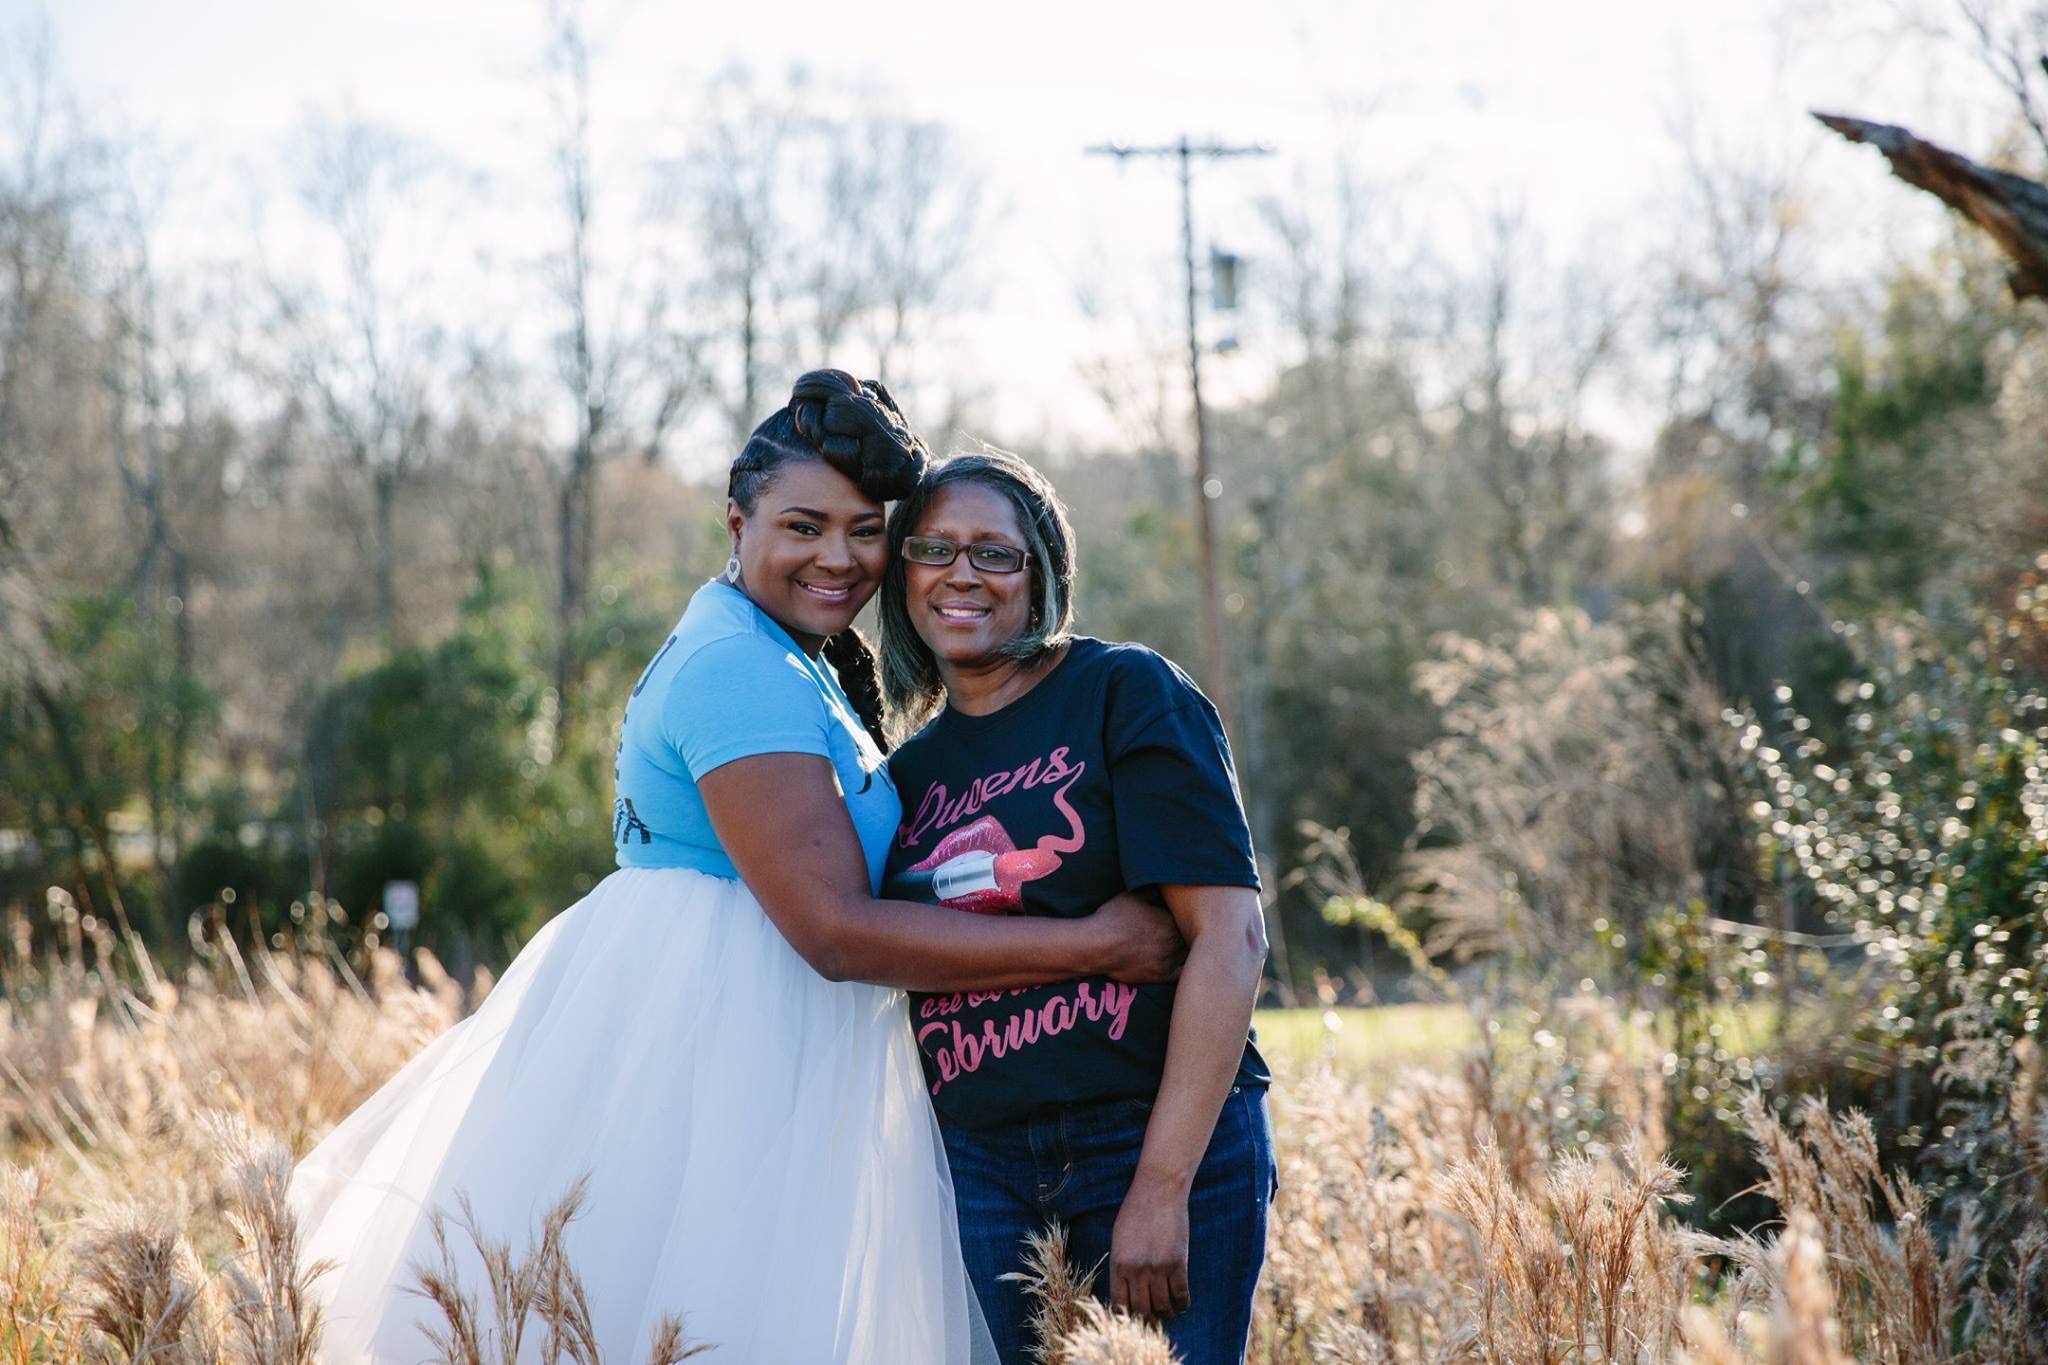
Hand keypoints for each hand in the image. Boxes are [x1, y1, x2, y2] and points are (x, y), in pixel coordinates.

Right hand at [1090, 890, 1185, 982]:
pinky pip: (1181, 974)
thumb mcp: (1133, 895)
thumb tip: (1166, 886)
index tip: (1182, 915)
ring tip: (1185, 945)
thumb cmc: (1114, 918)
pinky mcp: (1161, 975)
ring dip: (1188, 950)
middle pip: (1191, 937)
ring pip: (1189, 955)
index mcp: (1171, 920)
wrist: (1098, 946)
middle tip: (1187, 930)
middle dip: (1190, 933)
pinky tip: (1183, 963)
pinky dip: (1185, 968)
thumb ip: (1154, 891)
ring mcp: (1169, 959)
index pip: (1189, 918)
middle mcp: (1174, 941)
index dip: (1185, 916)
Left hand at [1110, 1172, 1190, 1320]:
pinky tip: (1181, 1304)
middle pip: (1142, 1310)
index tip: (1132, 1321)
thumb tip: (1126, 1294)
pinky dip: (1182, 1304)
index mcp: (1118, 1264)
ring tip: (1167, 1312)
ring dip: (1166, 1313)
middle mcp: (1137, 1270)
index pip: (1120, 1304)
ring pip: (1163, 1306)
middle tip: (1152, 1322)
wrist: (1158, 1190)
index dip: (1126, 1317)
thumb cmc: (1135, 1213)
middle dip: (1147, 1320)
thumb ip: (1121, 1266)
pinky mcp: (1178, 1263)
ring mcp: (1158, 1268)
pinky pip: (1181, 1295)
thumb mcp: (1119, 1239)